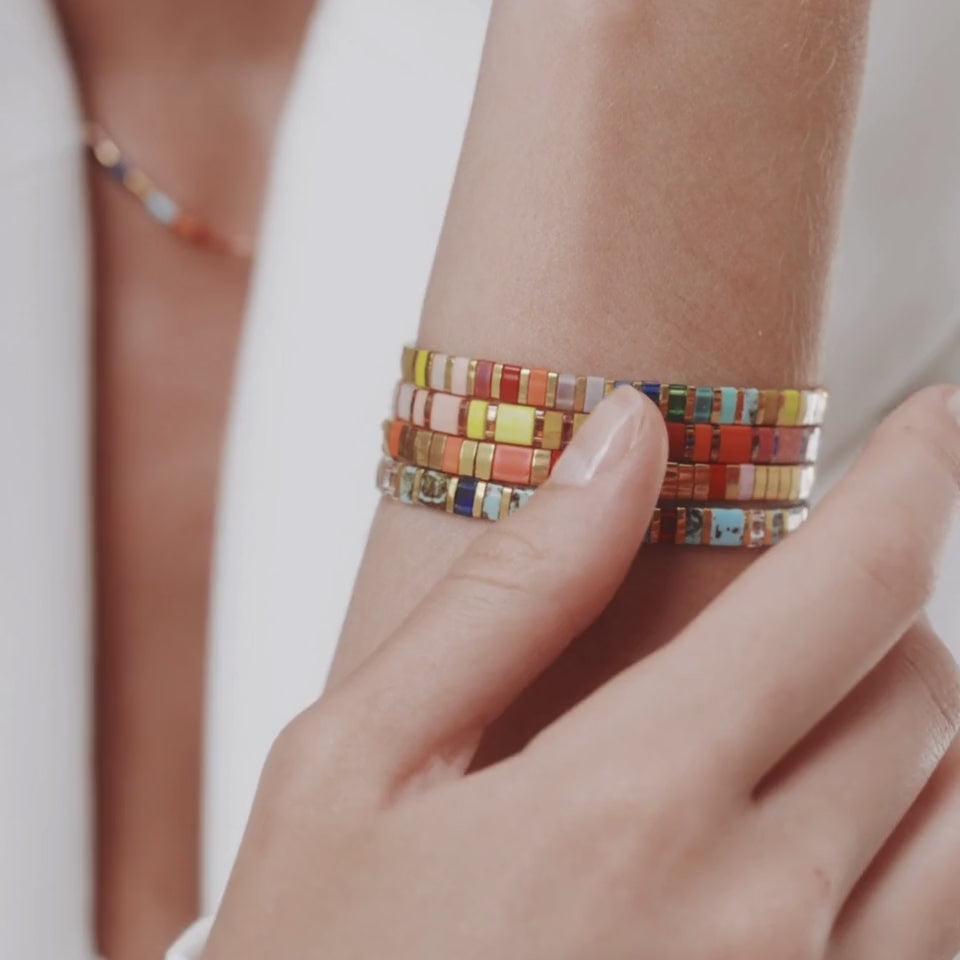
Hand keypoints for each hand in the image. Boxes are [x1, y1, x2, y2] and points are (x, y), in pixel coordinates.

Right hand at [204, 385, 959, 959]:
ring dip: (919, 725)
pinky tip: (823, 829)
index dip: (908, 478)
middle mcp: (757, 919)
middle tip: (791, 589)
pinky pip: (942, 934)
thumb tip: (624, 437)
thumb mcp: (354, 762)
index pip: (844, 589)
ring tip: (816, 696)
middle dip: (875, 603)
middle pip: (920, 692)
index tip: (928, 420)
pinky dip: (923, 845)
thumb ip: (511, 591)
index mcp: (631, 805)